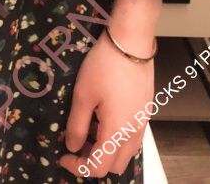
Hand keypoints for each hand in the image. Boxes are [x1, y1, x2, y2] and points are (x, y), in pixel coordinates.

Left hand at [58, 28, 153, 177]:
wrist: (131, 42)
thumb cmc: (104, 66)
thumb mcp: (83, 95)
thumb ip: (77, 125)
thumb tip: (72, 147)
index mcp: (117, 132)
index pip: (98, 167)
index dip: (78, 167)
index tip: (63, 156)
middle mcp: (134, 133)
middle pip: (115, 165)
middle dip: (93, 162)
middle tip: (76, 144)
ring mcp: (142, 122)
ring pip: (125, 153)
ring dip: (106, 150)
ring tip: (89, 129)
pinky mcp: (145, 111)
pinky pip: (131, 137)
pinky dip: (116, 138)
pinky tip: (103, 116)